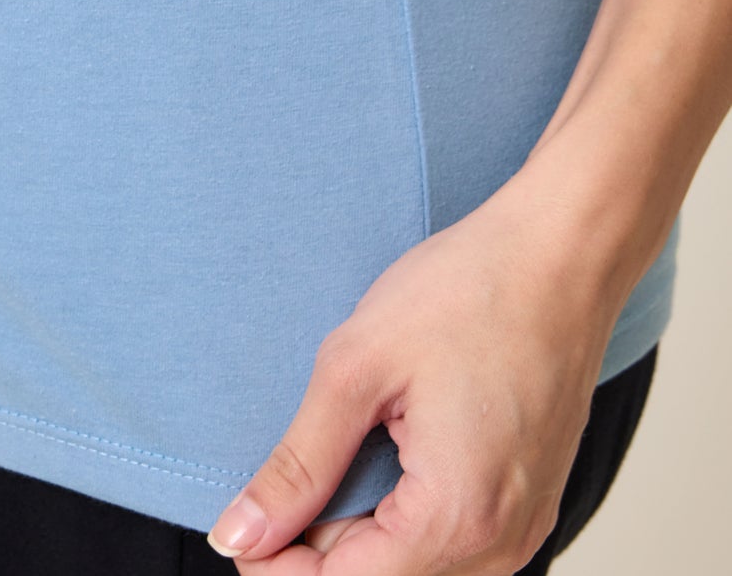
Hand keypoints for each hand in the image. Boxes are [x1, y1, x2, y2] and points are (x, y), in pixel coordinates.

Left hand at [206, 165, 632, 573]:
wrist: (560, 255)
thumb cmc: (467, 293)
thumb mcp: (356, 368)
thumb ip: (298, 465)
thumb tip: (239, 536)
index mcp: (457, 518)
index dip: (275, 563)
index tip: (237, 520)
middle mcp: (501, 546)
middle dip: (314, 548)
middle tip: (276, 481)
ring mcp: (523, 529)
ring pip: (414, 570)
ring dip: (356, 536)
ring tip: (330, 458)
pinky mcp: (528, 505)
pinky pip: (451, 544)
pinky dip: (400, 518)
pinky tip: (378, 458)